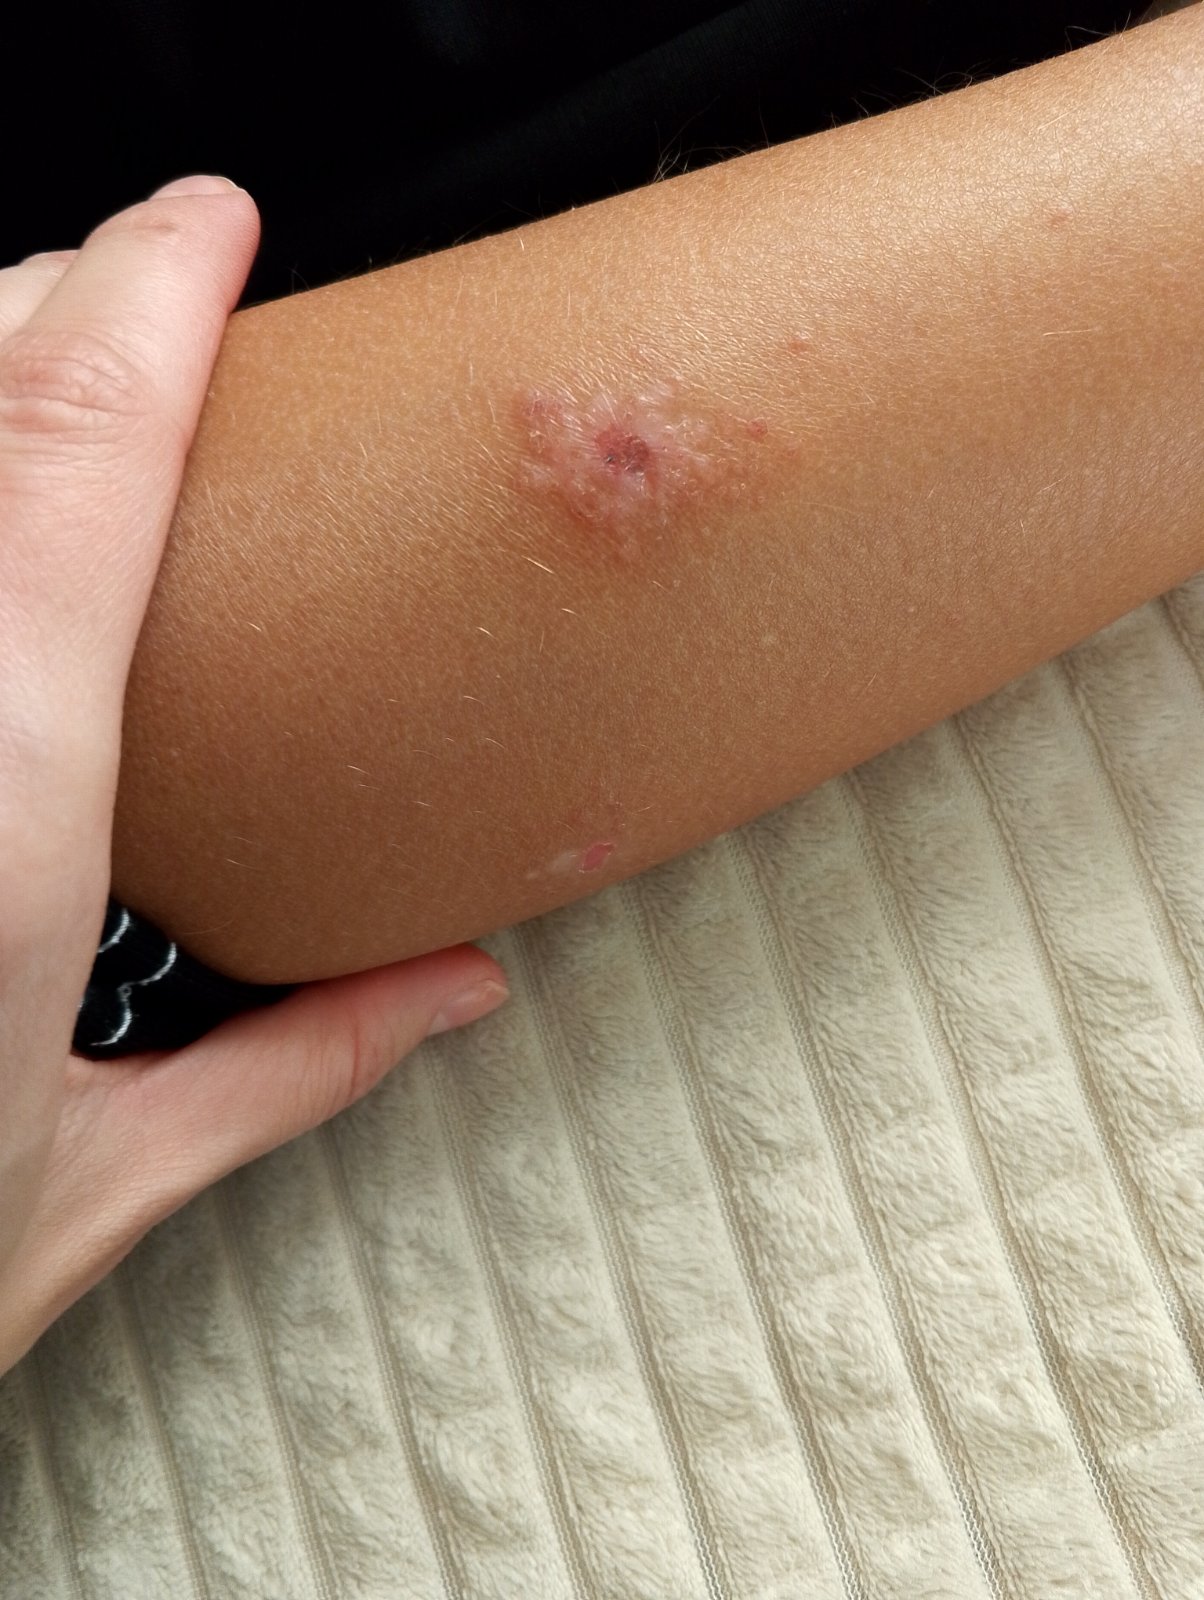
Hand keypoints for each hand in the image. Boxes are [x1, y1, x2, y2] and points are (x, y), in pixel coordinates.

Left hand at [0, 177, 508, 1374]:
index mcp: (11, 793)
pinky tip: (12, 545)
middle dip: (55, 306)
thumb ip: (298, 1055)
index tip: (209, 222)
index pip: (84, 444)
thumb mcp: (111, 1169)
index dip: (156, 292)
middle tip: (146, 306)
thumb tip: (444, 995)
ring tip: (66, 390)